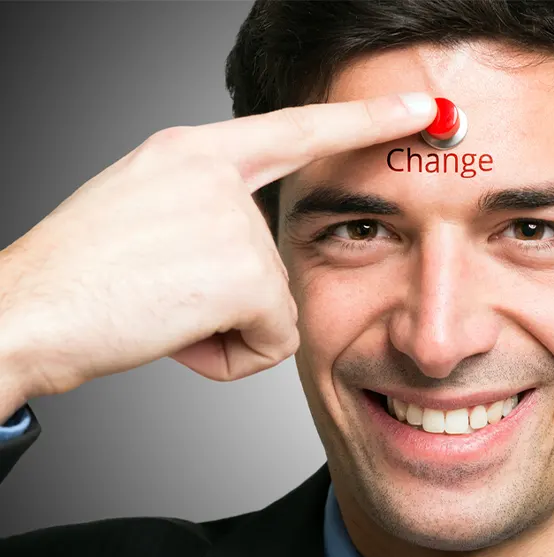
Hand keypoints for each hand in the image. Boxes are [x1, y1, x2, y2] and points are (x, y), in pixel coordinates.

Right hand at [0, 93, 434, 414]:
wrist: (24, 314)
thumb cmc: (76, 277)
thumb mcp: (142, 213)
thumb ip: (204, 215)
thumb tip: (247, 255)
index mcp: (191, 153)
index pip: (297, 129)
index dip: (362, 118)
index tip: (419, 107)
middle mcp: (214, 174)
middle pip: (275, 256)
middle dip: (234, 297)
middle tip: (161, 297)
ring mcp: (231, 220)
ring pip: (274, 302)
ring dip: (225, 327)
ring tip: (160, 316)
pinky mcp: (243, 273)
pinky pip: (273, 337)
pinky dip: (229, 356)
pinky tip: (175, 337)